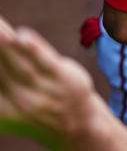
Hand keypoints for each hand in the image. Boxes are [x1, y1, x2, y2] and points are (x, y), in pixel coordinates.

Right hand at [0, 17, 126, 149]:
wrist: (80, 127)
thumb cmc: (44, 111)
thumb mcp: (14, 105)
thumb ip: (6, 81)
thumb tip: (5, 54)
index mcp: (3, 105)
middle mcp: (17, 95)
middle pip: (0, 61)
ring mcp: (38, 85)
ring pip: (15, 57)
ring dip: (2, 38)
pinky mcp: (60, 75)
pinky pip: (43, 59)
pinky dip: (33, 48)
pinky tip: (22, 37)